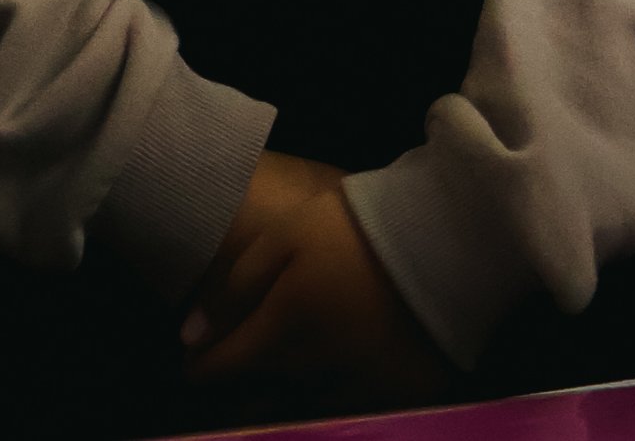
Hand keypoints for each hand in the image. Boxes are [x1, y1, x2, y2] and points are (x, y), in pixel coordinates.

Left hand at [181, 152, 449, 402]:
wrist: (446, 230)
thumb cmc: (358, 223)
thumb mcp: (289, 233)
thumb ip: (239, 283)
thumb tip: (189, 335)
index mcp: (287, 326)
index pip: (229, 364)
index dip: (203, 369)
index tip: (188, 369)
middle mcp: (318, 368)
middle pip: (267, 391)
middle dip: (243, 393)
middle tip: (230, 393)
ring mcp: (363, 384)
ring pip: (309, 407)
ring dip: (284, 406)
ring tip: (268, 402)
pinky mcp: (402, 390)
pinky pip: (356, 411)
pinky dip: (335, 406)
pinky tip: (325, 398)